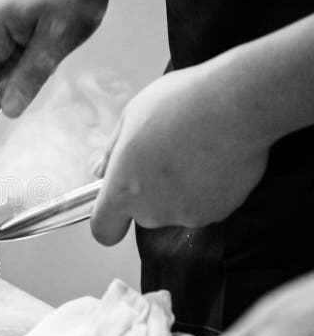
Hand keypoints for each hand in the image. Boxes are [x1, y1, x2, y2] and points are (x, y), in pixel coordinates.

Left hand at [90, 63, 270, 244]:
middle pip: (144, 213)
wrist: (236, 105)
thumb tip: (100, 172)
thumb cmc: (177, 105)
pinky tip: (217, 158)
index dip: (108, 220)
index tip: (116, 205)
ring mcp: (188, 215)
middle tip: (166, 154)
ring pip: (177, 207)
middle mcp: (153, 212)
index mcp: (123, 190)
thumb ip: (112, 152)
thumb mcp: (130, 117)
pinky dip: (209, 188)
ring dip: (181, 189)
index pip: (104, 230)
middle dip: (150, 191)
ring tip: (195, 151)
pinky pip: (207, 203)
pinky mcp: (221, 212)